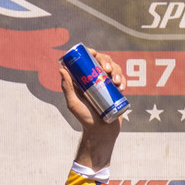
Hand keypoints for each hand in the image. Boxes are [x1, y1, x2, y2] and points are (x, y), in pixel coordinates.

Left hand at [65, 52, 124, 169]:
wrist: (101, 131)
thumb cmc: (85, 118)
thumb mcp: (73, 103)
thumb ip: (67, 88)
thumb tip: (61, 69)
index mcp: (84, 77)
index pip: (88, 60)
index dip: (91, 52)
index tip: (94, 53)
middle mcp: (96, 78)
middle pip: (103, 61)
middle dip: (107, 61)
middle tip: (107, 70)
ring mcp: (107, 83)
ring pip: (114, 68)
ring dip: (117, 71)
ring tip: (116, 82)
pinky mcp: (116, 90)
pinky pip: (122, 80)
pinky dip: (123, 80)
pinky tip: (121, 86)